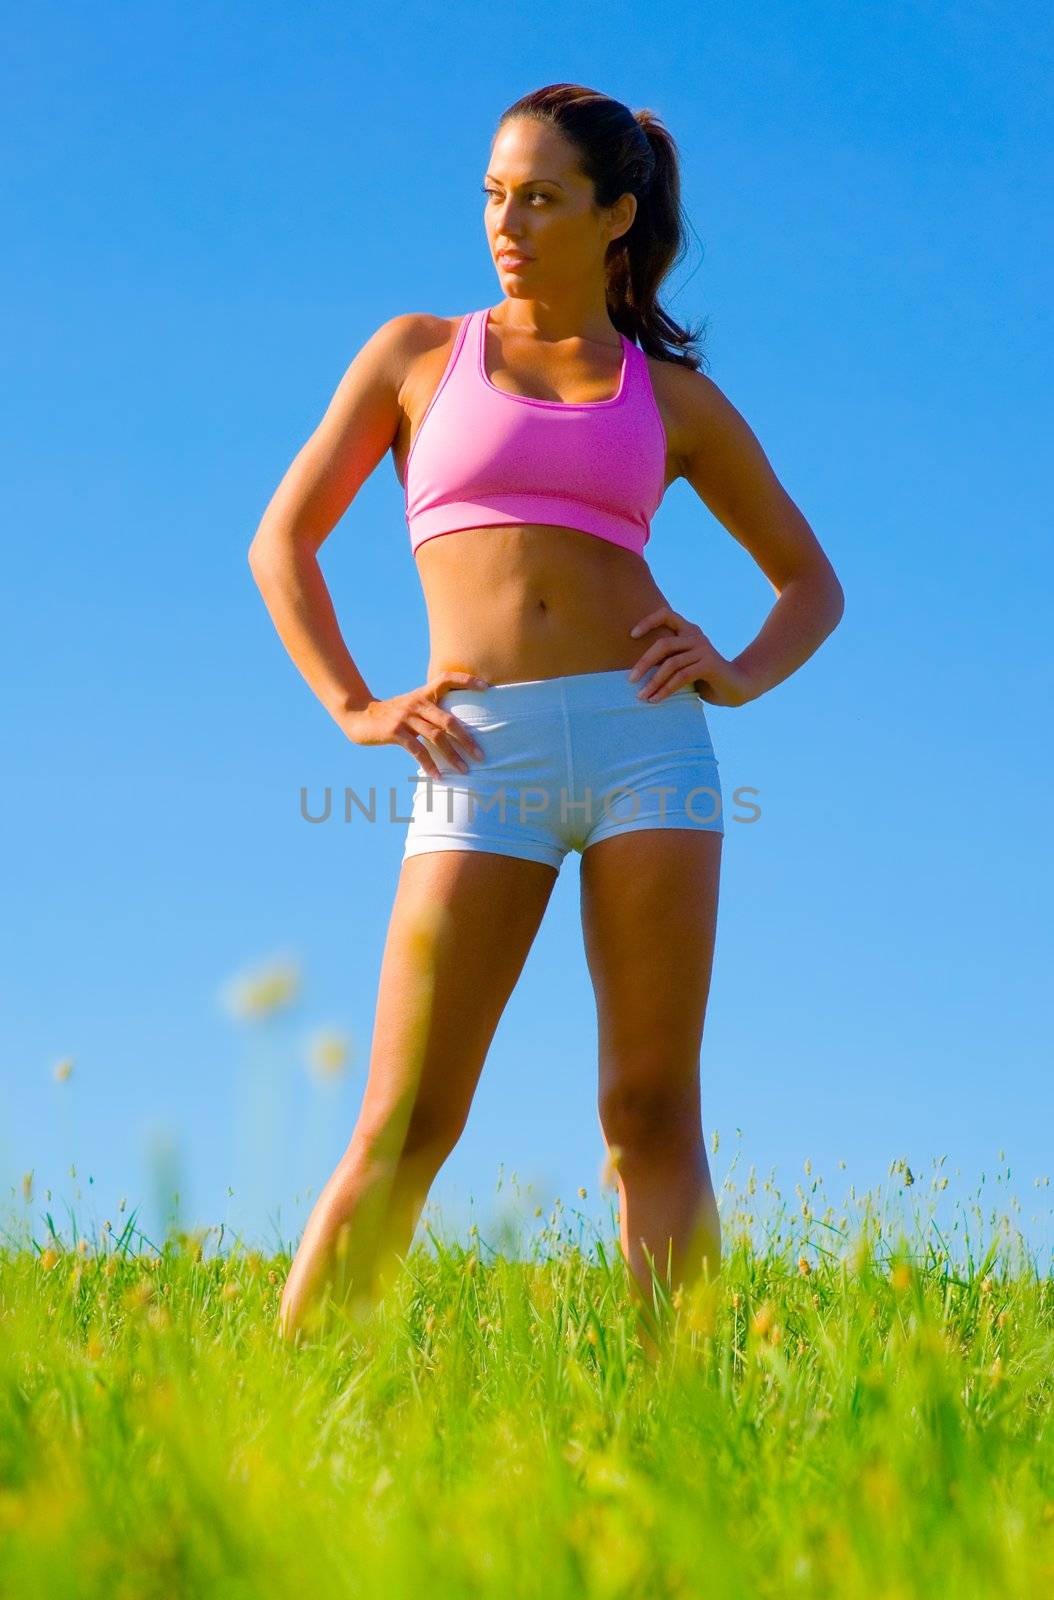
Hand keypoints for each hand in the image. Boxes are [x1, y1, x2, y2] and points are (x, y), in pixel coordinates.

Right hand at [343, 670, 490, 779]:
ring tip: (465, 770)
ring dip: (452, 756)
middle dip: (467, 739)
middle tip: (481, 755)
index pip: (447, 679)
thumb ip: (431, 711)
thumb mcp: (411, 706)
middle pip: (449, 720)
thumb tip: (457, 727)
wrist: (359, 716)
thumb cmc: (391, 715)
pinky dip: (429, 764)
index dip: (467, 680)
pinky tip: (438, 776)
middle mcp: (417, 703)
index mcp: (423, 694)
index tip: (487, 687)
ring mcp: (406, 717)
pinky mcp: (395, 731)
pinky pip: (417, 750)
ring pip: (436, 737)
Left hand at [627, 607, 753, 706]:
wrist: (736, 688)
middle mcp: (696, 636)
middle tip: (631, 680)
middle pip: (664, 644)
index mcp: (689, 631)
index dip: (648, 621)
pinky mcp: (709, 664)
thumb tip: (635, 670)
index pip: (666, 614)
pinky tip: (656, 700)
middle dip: (644, 663)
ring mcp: (704, 649)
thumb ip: (668, 660)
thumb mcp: (683, 665)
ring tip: (641, 696)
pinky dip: (666, 689)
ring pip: (671, 664)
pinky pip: (682, 677)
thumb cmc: (704, 679)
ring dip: (653, 682)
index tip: (632, 635)